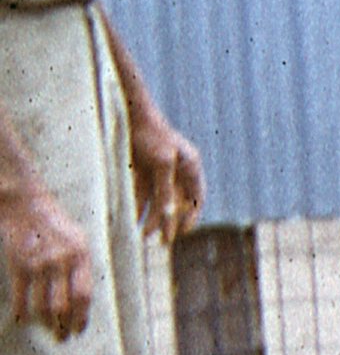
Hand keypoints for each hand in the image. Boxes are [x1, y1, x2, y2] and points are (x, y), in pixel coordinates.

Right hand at [1, 187, 94, 339]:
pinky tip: (22, 320)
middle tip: (62, 338)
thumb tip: (82, 298)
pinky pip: (20, 297)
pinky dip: (21, 312)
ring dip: (45, 323)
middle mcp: (62, 261)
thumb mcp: (77, 239)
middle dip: (64, 326)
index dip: (82, 317)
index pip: (84, 295)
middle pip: (64, 305)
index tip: (79, 330)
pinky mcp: (18, 264)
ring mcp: (39, 263)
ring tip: (48, 331)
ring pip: (43, 305)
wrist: (25, 204)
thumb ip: (81, 266)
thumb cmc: (54, 224)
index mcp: (81, 255)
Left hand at [128, 115, 201, 243]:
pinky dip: (138, 205)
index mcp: (191, 165)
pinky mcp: (142, 168)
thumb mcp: (162, 163)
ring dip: (151, 216)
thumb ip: (166, 190)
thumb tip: (169, 214)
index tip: (183, 232)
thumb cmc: (150, 135)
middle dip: (169, 222)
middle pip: (177, 201)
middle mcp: (178, 168)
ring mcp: (160, 169)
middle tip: (163, 241)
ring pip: (158, 199)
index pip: (197, 196)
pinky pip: (142, 192)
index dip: (192, 216)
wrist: (128, 112)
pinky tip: (131, 219)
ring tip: (142, 234)